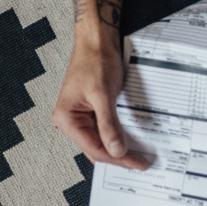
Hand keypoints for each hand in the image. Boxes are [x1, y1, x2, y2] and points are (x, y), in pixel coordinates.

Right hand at [51, 38, 148, 169]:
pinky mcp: (91, 111)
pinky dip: (117, 136)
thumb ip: (109, 125)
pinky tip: (131, 142)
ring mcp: (80, 117)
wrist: (97, 41)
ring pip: (100, 141)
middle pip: (96, 148)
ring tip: (138, 157)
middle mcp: (70, 120)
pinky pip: (104, 130)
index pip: (94, 148)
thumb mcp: (103, 94)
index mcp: (66, 118)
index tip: (136, 164)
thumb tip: (116, 150)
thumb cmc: (95, 60)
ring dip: (118, 148)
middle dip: (118, 157)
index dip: (117, 159)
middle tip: (140, 164)